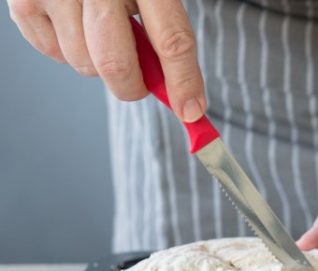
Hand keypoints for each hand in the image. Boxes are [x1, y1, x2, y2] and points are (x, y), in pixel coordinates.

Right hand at [7, 0, 204, 121]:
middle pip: (116, 64)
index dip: (183, 82)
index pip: (172, 40)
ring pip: (84, 65)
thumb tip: (182, 95)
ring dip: (98, 63)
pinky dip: (68, 50)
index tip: (191, 110)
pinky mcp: (23, 0)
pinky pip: (53, 54)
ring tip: (100, 30)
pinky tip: (74, 22)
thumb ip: (166, 34)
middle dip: (132, 87)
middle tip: (138, 82)